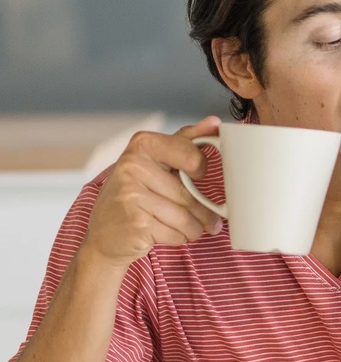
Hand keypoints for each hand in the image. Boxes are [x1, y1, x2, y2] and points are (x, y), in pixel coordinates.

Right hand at [81, 116, 224, 269]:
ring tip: (186, 228)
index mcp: (142, 144)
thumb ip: (186, 141)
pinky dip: (179, 238)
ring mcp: (131, 195)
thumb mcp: (157, 162)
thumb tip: (214, 122)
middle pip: (191, 195)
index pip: (193, 156)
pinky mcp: (135, 223)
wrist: (104, 234)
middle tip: (205, 218)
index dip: (201, 170)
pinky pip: (178, 234)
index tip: (196, 176)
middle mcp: (132, 166)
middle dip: (203, 213)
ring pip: (187, 218)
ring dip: (194, 229)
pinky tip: (164, 234)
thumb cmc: (136, 195)